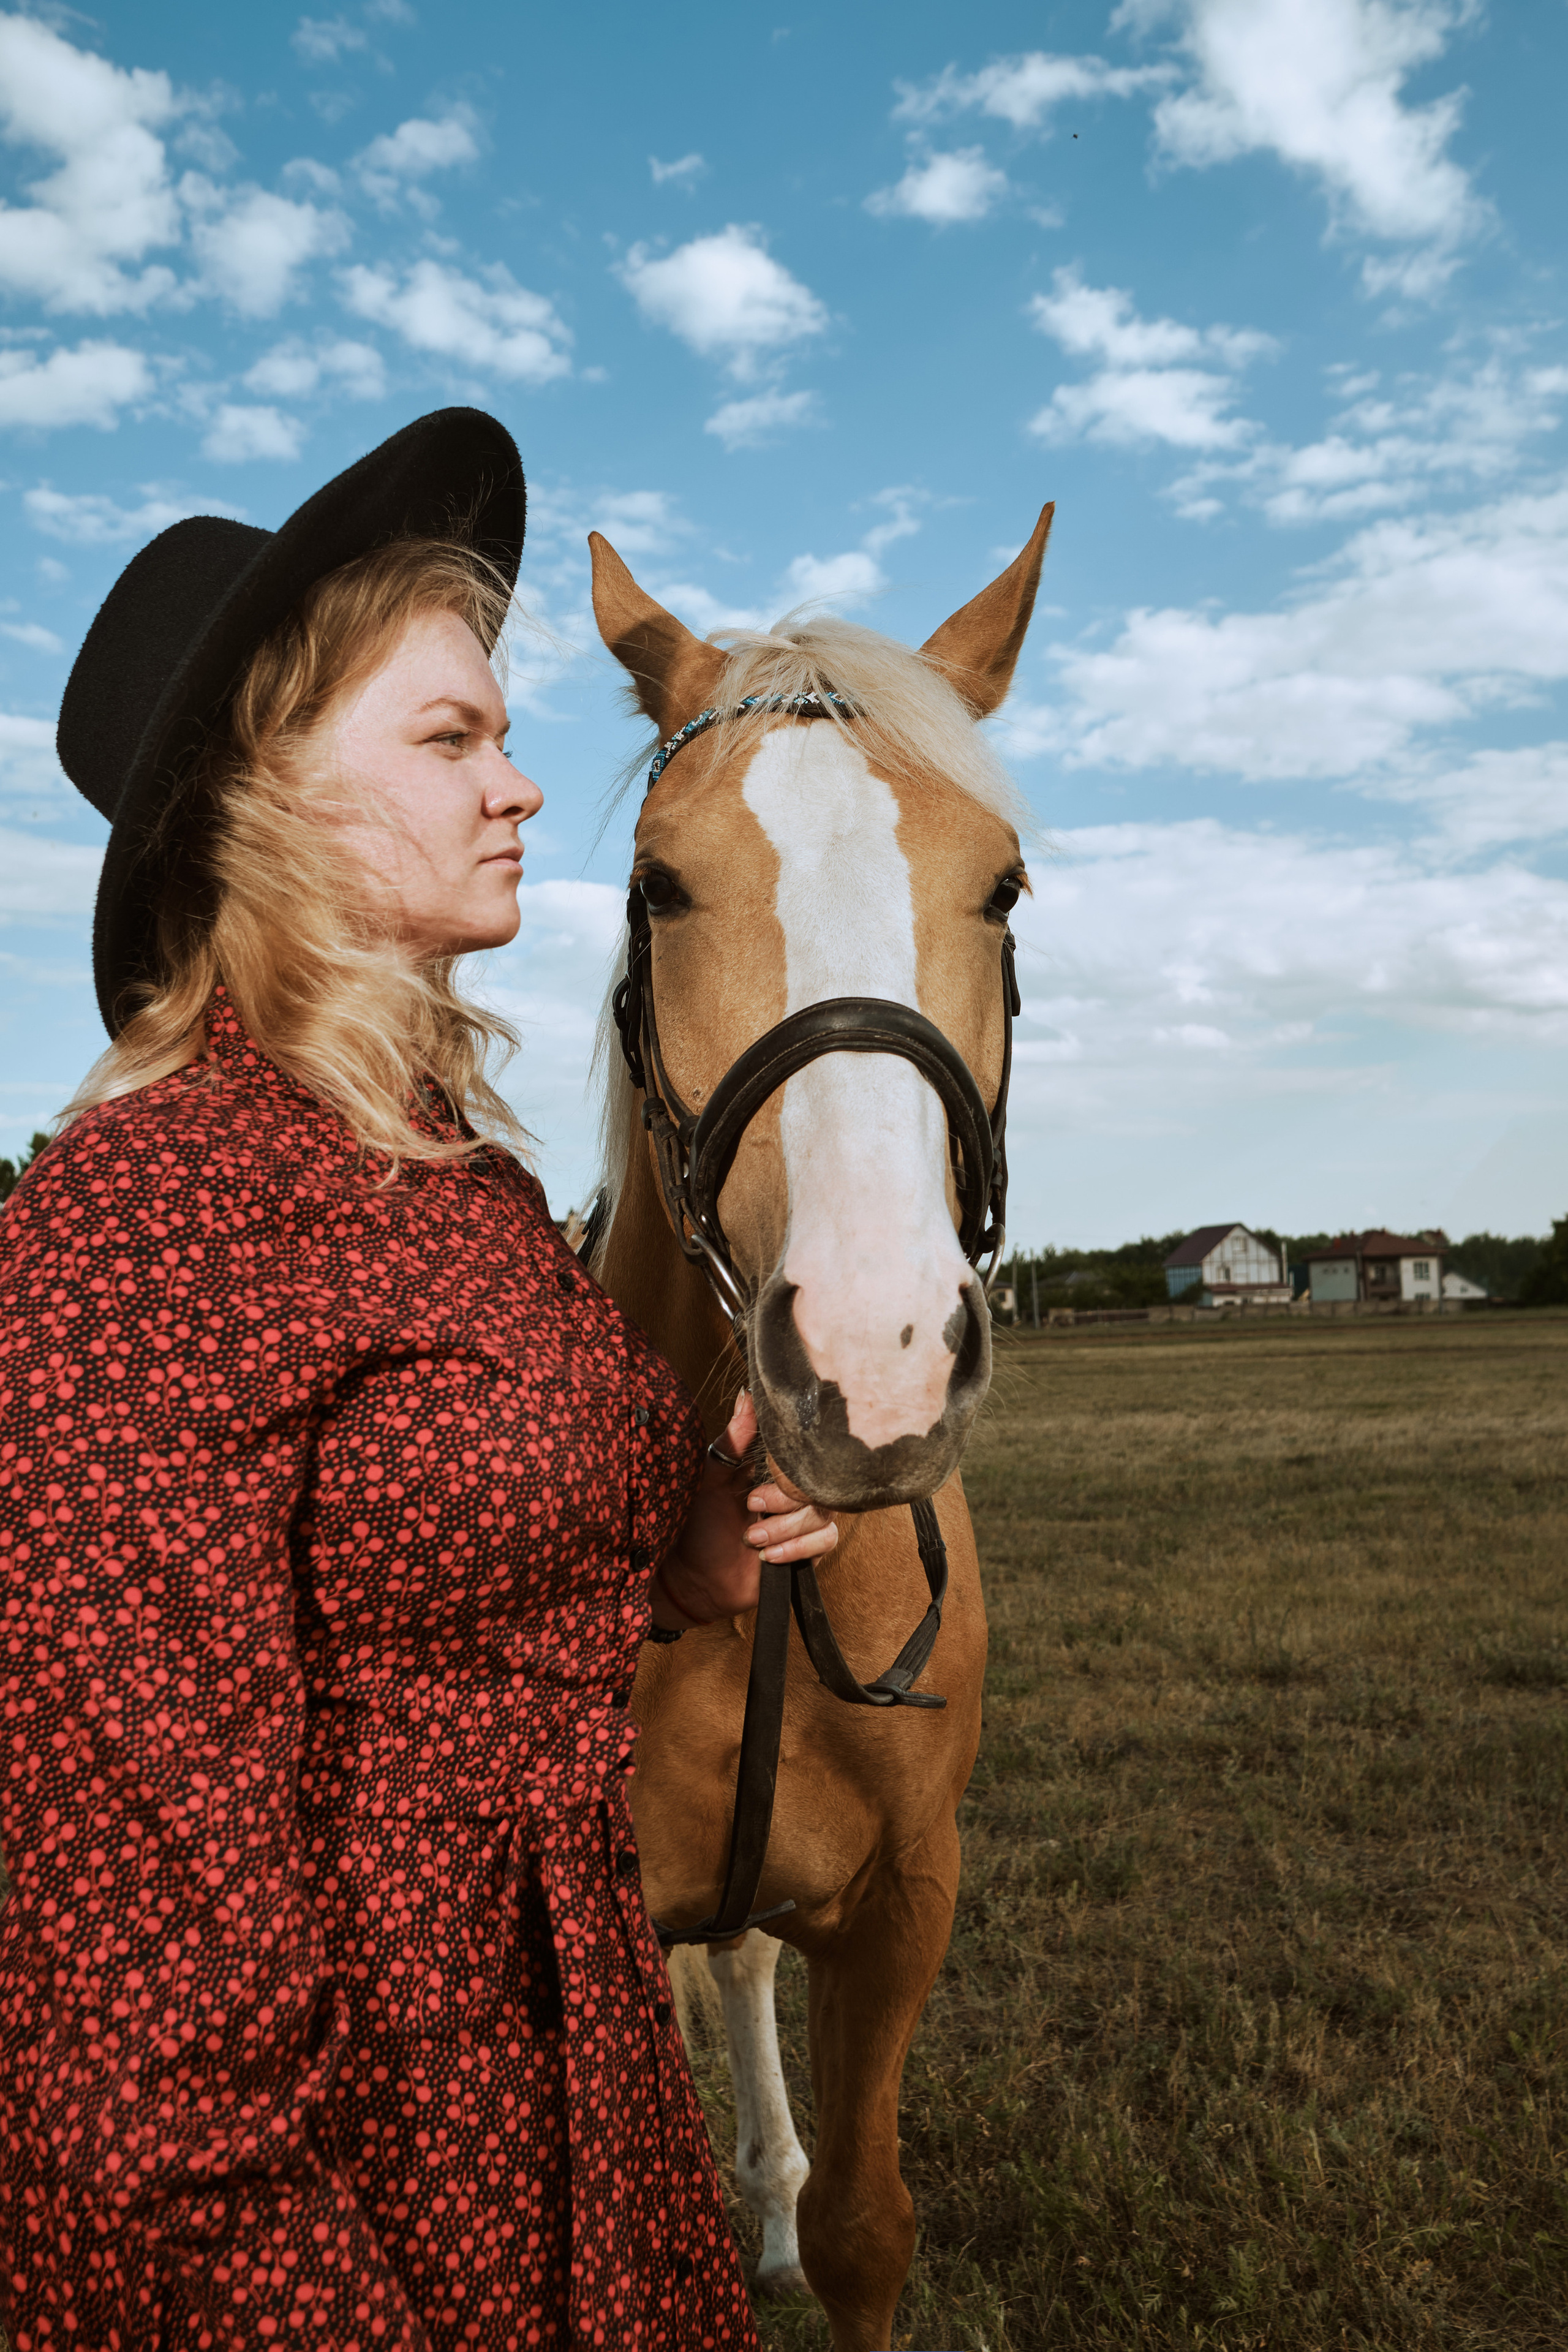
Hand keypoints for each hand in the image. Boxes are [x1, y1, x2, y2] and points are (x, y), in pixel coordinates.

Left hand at [650, 1391, 838, 1629]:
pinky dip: (798, 1547)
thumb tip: (747, 1395)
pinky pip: (826, 1540)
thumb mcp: (709, 1477)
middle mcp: (792, 1490)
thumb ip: (732, 1440)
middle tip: (752, 1506)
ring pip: (823, 1512)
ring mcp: (803, 1519)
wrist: (694, 1578)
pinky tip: (769, 1555)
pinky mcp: (809, 1548)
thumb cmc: (696, 1523)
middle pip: (817, 1483)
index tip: (762, 1472)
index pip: (801, 1451)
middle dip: (785, 1498)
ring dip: (788, 1527)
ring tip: (753, 1537)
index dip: (788, 1462)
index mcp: (771, 1468)